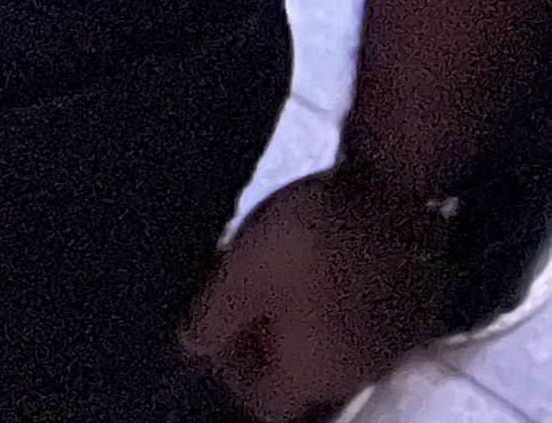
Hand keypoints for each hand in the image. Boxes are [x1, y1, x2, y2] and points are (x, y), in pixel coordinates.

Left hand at [180, 166, 446, 419]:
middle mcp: (353, 375)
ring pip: (322, 349)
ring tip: (266, 273)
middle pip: (294, 378)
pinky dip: (324, 303)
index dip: (229, 372)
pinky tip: (309, 264)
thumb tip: (193, 348)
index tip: (212, 327)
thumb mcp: (242, 275)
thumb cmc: (313, 239)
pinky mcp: (400, 312)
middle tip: (235, 294)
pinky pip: (350, 323)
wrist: (389, 192)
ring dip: (292, 322)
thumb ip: (212, 320)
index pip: (262, 403)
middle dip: (260, 343)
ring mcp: (384, 346)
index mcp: (313, 377)